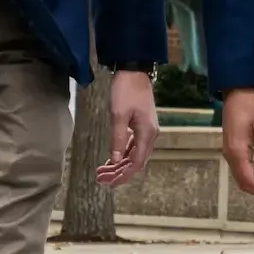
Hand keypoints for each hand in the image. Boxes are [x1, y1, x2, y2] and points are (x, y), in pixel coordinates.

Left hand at [95, 69, 159, 186]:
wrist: (134, 71)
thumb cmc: (126, 91)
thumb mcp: (118, 115)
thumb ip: (117, 139)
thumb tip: (114, 160)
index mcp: (147, 133)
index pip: (136, 162)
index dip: (123, 175)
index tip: (109, 183)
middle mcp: (150, 134)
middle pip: (136, 161)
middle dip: (120, 172)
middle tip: (103, 180)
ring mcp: (147, 130)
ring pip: (135, 154)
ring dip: (121, 164)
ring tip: (105, 172)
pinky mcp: (142, 124)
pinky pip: (134, 145)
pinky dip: (123, 153)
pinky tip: (113, 158)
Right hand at [220, 86, 253, 200]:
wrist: (236, 90)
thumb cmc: (252, 105)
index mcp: (237, 151)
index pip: (249, 180)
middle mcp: (230, 155)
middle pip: (243, 183)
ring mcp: (229, 152)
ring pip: (242, 178)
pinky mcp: (232, 149)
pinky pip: (241, 170)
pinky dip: (253, 177)